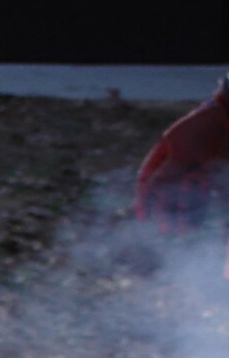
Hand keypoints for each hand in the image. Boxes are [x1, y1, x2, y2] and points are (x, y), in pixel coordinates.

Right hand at [135, 88, 228, 231]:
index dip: (143, 199)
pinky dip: (204, 205)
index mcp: (164, 153)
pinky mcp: (215, 172)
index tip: (143, 217)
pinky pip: (207, 192)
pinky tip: (201, 218)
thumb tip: (150, 193)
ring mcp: (197, 167)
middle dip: (166, 211)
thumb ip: (166, 172)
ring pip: (187, 195)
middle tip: (165, 229)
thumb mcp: (181, 149)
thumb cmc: (203, 128)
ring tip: (184, 230)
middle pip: (167, 192)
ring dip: (185, 213)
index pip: (147, 180)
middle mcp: (179, 162)